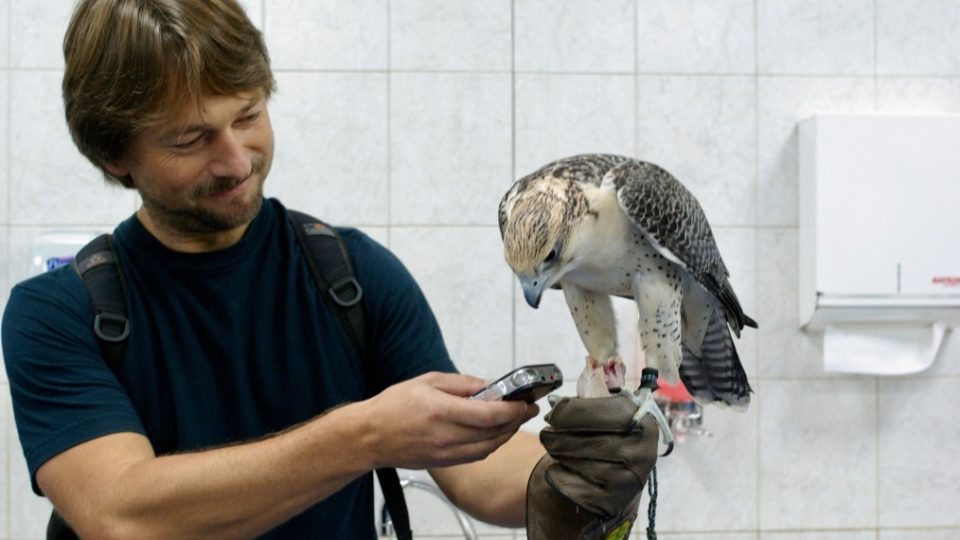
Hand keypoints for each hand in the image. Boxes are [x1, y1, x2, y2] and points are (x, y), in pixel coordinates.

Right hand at [361, 372, 538, 469]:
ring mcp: (445, 453)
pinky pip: (476, 456)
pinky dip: (491, 445)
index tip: (524, 402)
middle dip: (516, 420)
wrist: (370, 436)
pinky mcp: (444, 463)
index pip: (489, 415)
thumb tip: (489, 386)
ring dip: (506, 434)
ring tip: (515, 420)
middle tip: (527, 409)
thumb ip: (462, 383)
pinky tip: (495, 433)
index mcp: (442, 411)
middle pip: (494, 433)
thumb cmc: (394, 406)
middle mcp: (446, 436)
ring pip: (489, 447)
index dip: (512, 410)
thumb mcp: (428, 381)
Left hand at [526, 393, 658, 539]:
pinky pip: (574, 487)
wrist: (622, 474)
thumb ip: (592, 399)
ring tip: (554, 449)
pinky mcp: (613, 502)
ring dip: (559, 455)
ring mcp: (629, 480)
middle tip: (545, 434)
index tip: (552, 414)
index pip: (600, 414)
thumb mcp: (610, 412)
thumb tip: (560, 396)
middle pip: (587, 441)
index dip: (570, 413)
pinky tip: (559, 469)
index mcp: (642, 423)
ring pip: (579, 464)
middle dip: (558, 436)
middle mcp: (642, 453)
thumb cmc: (611, 435)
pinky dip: (560, 476)